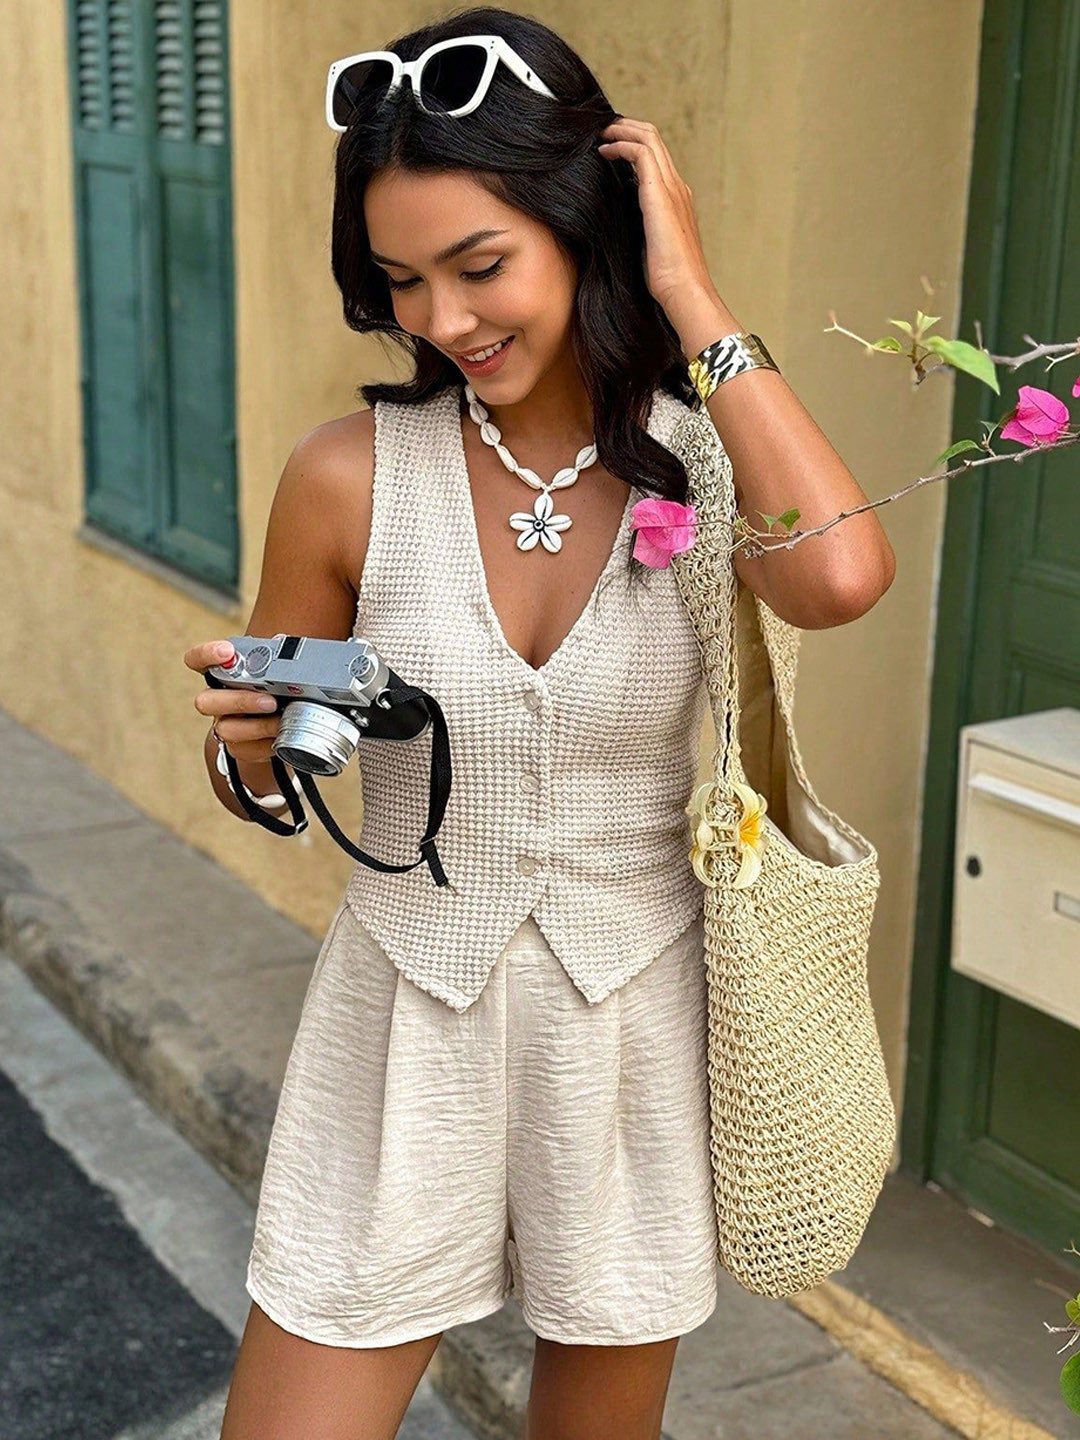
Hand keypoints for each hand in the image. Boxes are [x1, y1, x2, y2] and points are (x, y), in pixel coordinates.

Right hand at [184, 639, 280, 764]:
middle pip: (206, 702)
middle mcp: (217, 700)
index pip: (198, 661)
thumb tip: (281, 641)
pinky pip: (244, 749)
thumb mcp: (280, 669)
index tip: (227, 651)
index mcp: (222, 675)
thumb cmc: (277, 688)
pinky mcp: (238, 747)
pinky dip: (265, 744)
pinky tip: (281, 737)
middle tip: (270, 701)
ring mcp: (225, 724)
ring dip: (256, 726)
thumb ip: (279, 653)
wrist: (283, 722)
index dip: (205, 655)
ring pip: (225, 729)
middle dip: (239, 701)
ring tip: (282, 720)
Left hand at [597, 116, 719, 320]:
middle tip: (602, 131)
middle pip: (654, 140)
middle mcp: (678, 188)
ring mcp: (672, 189)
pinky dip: (621, 145)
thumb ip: (640, 231)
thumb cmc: (668, 281)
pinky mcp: (660, 194)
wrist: (685, 291)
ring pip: (649, 138)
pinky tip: (604, 151)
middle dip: (626, 129)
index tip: (610, 148)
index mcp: (677, 201)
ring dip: (622, 130)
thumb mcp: (649, 248)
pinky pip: (641, 153)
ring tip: (600, 133)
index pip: (657, 159)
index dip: (634, 146)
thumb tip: (617, 228)